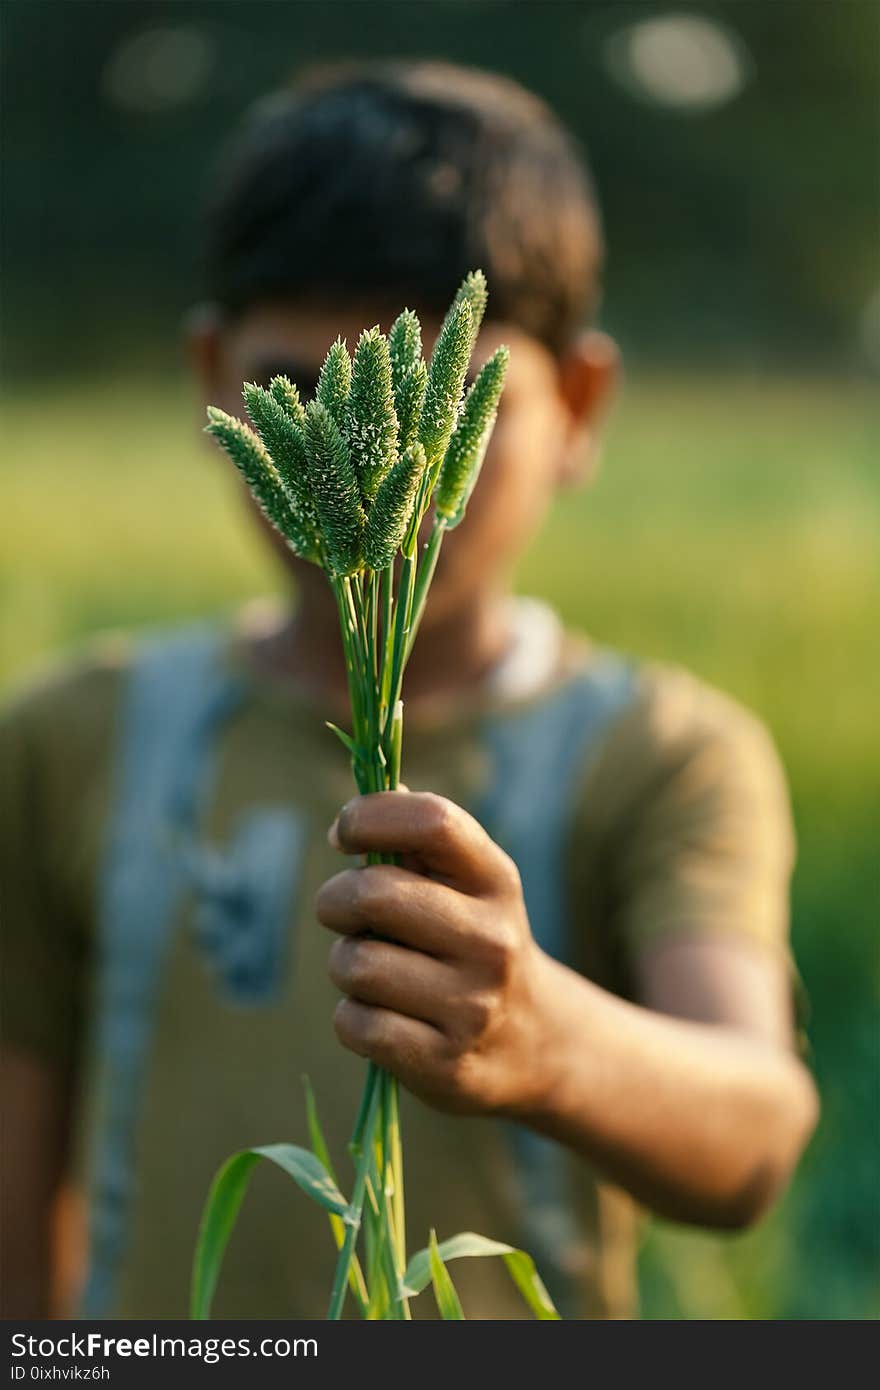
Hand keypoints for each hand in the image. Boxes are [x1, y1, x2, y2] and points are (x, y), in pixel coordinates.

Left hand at [315, 791, 551, 1116]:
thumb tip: (359, 808)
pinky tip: (380, 1016)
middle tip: (343, 912)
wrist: (535, 1044)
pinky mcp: (445, 1063)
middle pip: (373, 895)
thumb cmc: (473, 942)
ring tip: (373, 972)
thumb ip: (414, 841)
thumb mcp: (465, 885)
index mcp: (496, 880)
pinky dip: (351, 1018)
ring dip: (345, 964)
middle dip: (336, 900)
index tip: (343, 834)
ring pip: (355, 964)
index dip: (370, 816)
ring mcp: (473, 1005)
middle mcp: (493, 940)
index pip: (433, 822)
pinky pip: (355, 1024)